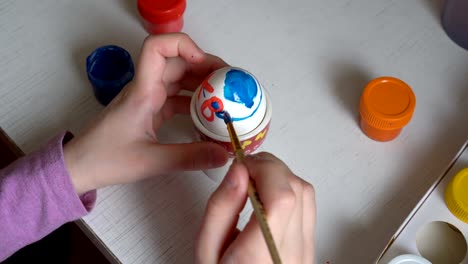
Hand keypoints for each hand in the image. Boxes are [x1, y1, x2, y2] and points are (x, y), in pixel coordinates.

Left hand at [64, 33, 228, 194]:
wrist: (79, 167)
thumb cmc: (106, 159)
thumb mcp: (150, 161)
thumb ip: (189, 158)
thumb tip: (224, 155)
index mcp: (142, 91)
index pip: (157, 48)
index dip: (184, 46)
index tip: (207, 66)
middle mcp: (146, 88)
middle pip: (177, 62)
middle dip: (205, 67)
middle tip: (231, 83)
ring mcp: (147, 98)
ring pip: (178, 79)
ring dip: (202, 83)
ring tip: (226, 96)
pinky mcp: (149, 110)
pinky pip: (176, 97)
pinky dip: (194, 101)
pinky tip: (209, 114)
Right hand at [196, 152, 315, 262]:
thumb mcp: (206, 249)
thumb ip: (220, 208)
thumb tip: (238, 171)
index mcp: (261, 254)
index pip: (282, 198)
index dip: (264, 170)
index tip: (242, 165)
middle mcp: (291, 251)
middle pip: (297, 189)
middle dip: (269, 167)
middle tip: (244, 170)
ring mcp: (306, 249)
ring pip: (306, 192)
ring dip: (280, 176)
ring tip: (254, 181)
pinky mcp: (310, 245)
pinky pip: (308, 205)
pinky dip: (289, 189)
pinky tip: (267, 196)